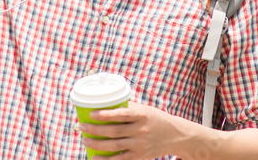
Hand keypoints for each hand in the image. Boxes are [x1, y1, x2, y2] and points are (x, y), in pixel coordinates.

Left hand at [78, 102, 193, 159]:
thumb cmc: (155, 118)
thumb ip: (128, 108)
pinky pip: (120, 159)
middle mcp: (141, 130)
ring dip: (97, 144)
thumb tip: (105, 104)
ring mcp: (140, 145)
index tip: (91, 113)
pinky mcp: (139, 156)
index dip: (105, 114)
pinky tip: (94, 157)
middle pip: (114, 131)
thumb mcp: (145, 109)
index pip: (121, 114)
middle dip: (95, 129)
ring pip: (114, 146)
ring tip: (85, 140)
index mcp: (142, 115)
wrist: (175, 135)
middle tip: (82, 126)